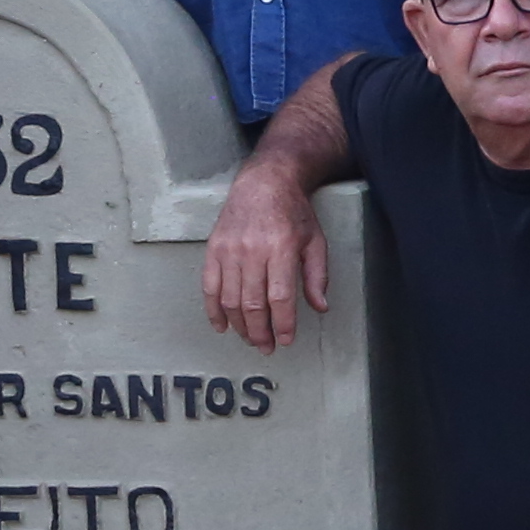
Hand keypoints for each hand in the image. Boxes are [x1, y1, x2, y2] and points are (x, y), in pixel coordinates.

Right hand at [202, 155, 330, 351]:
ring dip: (240, 326)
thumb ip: (317, 276)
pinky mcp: (213, 248)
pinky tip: (222, 326)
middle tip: (267, 347)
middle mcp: (253, 250)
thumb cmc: (293, 212)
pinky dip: (213, 310)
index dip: (283, 324)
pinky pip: (210, 286)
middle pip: (253, 304)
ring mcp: (230, 249)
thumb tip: (320, 307)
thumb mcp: (315, 241)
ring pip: (230, 300)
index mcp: (282, 248)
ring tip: (251, 339)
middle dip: (260, 332)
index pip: (280, 297)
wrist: (264, 182)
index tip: (285, 340)